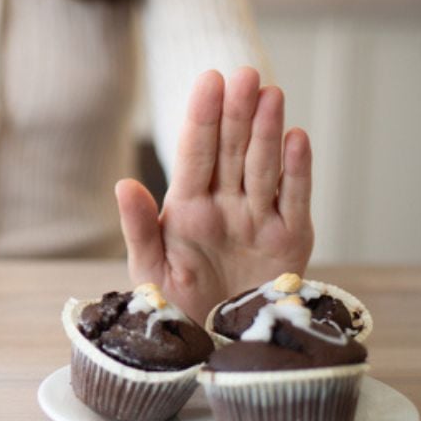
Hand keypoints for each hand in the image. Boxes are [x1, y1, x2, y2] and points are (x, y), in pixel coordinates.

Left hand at [115, 67, 312, 322]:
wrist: (216, 348)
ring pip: (263, 166)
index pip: (195, 153)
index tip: (209, 79)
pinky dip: (298, 171)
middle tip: (244, 73)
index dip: (202, 117)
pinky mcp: (290, 241)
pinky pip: (294, 199)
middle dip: (237, 112)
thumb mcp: (150, 272)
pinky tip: (297, 137)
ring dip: (267, 131)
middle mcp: (225, 207)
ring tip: (270, 93)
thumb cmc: (176, 308)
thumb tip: (123, 184)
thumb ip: (139, 228)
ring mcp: (258, 220)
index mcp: (187, 209)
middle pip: (231, 151)